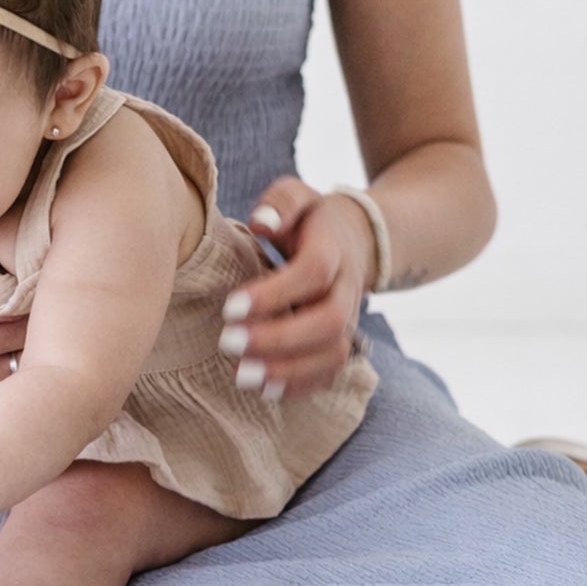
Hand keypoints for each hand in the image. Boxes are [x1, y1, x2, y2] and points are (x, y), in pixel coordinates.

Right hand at [0, 246, 27, 408]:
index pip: (13, 294)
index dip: (32, 280)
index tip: (39, 266)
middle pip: (27, 327)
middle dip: (40, 308)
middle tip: (45, 290)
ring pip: (24, 358)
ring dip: (33, 338)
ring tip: (36, 317)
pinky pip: (8, 381)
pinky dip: (18, 363)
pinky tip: (14, 344)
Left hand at [220, 178, 379, 399]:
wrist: (358, 240)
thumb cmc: (311, 219)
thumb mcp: (298, 195)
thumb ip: (281, 203)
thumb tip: (263, 223)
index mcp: (333, 249)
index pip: (312, 273)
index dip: (274, 294)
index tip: (230, 307)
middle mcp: (346, 288)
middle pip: (327, 322)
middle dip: (277, 339)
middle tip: (227, 343)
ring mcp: (348, 319)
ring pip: (332, 353)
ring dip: (287, 370)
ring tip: (240, 375)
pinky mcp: (340, 341)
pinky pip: (331, 372)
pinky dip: (300, 386)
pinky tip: (264, 390)